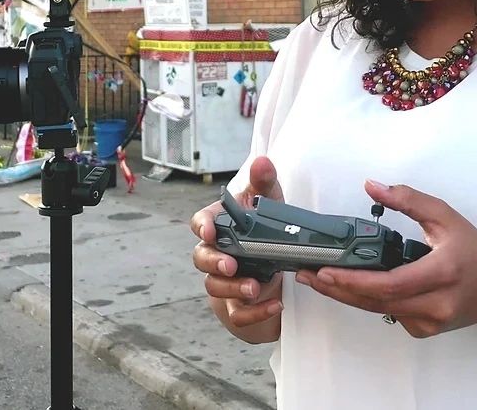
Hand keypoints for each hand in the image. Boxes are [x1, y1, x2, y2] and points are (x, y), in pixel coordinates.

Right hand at [191, 156, 285, 331]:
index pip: (201, 223)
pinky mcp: (237, 303)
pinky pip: (238, 313)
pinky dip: (255, 312)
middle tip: (230, 265)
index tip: (210, 231)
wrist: (275, 260)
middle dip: (214, 262)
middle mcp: (216, 253)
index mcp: (219, 225)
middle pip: (201, 258)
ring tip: (254, 288)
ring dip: (233, 288)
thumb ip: (264, 182)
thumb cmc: (264, 225)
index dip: (202, 227)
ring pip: (215, 287)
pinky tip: (276, 306)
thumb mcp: (269, 201)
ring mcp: (224, 280)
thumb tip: (262, 162)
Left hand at [294, 181, 476, 338]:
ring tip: (320, 280)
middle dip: (339, 290)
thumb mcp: (444, 216)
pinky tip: (360, 287)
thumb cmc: (472, 249)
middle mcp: (437, 303)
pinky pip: (391, 315)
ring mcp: (431, 322)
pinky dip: (374, 301)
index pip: (391, 284)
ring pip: (380, 311)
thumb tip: (371, 186)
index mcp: (443, 271)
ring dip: (348, 296)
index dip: (355, 282)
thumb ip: (408, 200)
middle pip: (377, 302)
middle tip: (309, 276)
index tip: (326, 272)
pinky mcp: (425, 331)